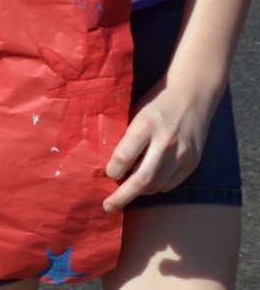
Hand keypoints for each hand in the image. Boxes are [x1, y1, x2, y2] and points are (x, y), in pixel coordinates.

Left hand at [104, 77, 221, 209]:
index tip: (107, 174)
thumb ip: (126, 137)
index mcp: (145, 125)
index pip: (124, 156)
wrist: (192, 95)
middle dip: (122, 196)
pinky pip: (171, 184)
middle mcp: (166, 142)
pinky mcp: (194, 162)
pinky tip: (148, 182)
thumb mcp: (134, 112)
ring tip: (128, 191)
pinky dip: (157, 187)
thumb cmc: (155, 103)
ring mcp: (183, 154)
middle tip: (108, 206)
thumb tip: (108, 162)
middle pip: (142, 179)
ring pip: (157, 185)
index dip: (112, 170)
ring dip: (140, 192)